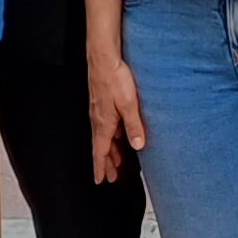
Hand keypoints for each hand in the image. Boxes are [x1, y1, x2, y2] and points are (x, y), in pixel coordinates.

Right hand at [91, 56, 147, 184]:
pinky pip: (107, 125)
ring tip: (117, 161)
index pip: (100, 152)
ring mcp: (100, 110)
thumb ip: (134, 126)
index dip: (101, 168)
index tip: (100, 180)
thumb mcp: (129, 105)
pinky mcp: (103, 101)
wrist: (104, 57)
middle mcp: (99, 119)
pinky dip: (112, 135)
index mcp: (103, 124)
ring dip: (110, 150)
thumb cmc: (114, 78)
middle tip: (112, 176)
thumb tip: (138, 145)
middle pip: (102, 147)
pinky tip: (120, 134)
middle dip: (107, 163)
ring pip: (105, 136)